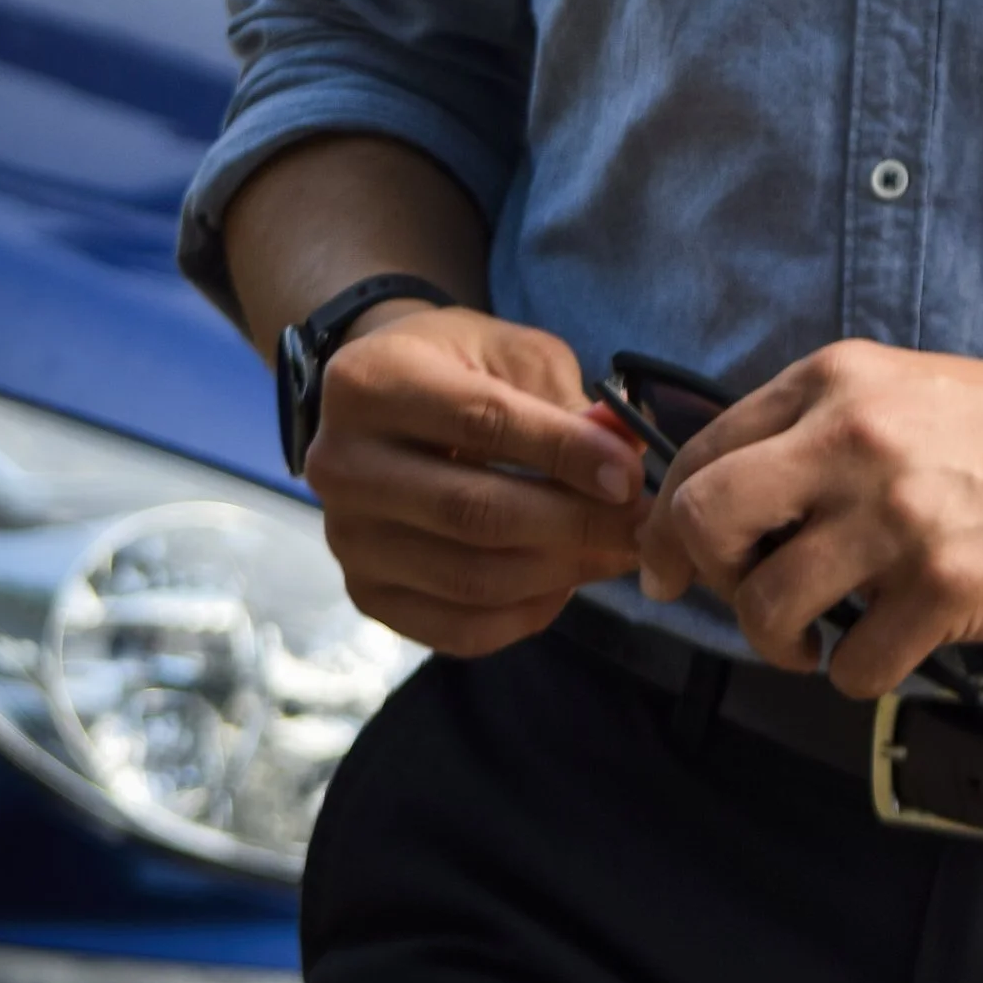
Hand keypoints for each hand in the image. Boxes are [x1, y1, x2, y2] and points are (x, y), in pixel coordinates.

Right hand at [303, 302, 648, 656]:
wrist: (383, 404)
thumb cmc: (458, 366)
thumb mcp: (512, 354)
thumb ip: (566, 401)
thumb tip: (626, 452)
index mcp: (371, 384)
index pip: (481, 424)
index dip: (564, 452)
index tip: (630, 474)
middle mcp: (341, 466)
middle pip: (473, 513)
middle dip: (574, 523)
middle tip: (642, 525)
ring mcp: (346, 540)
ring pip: (470, 578)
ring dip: (561, 571)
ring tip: (618, 551)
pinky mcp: (365, 594)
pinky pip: (457, 628)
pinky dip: (526, 614)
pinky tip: (567, 582)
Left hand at [634, 338, 982, 696]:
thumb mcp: (896, 390)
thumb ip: (813, 432)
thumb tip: (727, 507)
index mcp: (832, 383)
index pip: (700, 455)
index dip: (666, 526)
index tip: (669, 568)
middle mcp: (851, 439)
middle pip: (704, 520)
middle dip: (700, 576)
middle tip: (740, 600)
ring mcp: (898, 514)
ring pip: (766, 605)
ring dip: (776, 643)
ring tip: (815, 640)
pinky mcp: (946, 583)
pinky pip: (853, 665)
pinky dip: (856, 675)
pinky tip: (888, 650)